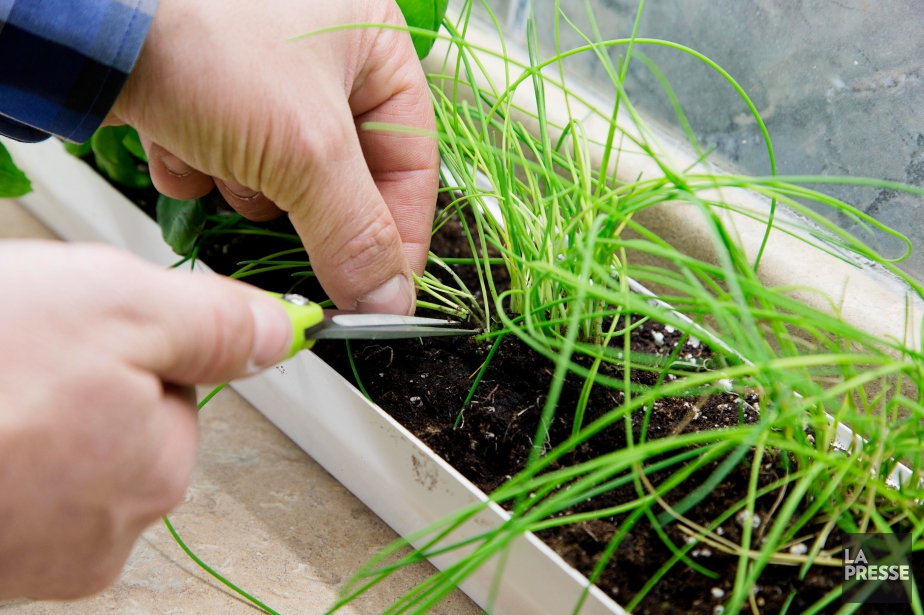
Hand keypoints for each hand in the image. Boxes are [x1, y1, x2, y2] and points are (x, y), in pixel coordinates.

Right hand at [0, 241, 292, 599]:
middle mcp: (107, 526)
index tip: (71, 333)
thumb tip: (286, 332)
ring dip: (25, 415)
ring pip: (56, 455)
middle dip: (73, 383)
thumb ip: (214, 323)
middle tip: (11, 355)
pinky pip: (12, 486)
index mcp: (153, 464)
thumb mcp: (115, 304)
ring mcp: (36, 555)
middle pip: (113, 428)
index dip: (123, 344)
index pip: (169, 392)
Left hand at [108, 0, 438, 315]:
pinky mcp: (206, 96)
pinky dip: (202, 165)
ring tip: (218, 145)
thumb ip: (356, 231)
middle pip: (342, 177)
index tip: (387, 291)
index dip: (402, 233)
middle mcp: (323, 60)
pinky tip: (179, 135)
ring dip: (247, 181)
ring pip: (281, 178)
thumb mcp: (307, 147)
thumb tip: (387, 296)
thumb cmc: (209, 39)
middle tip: (287, 206)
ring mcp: (260, 78)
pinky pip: (226, 163)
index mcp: (373, 46)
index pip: (412, 161)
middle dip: (302, 196)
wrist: (85, 17)